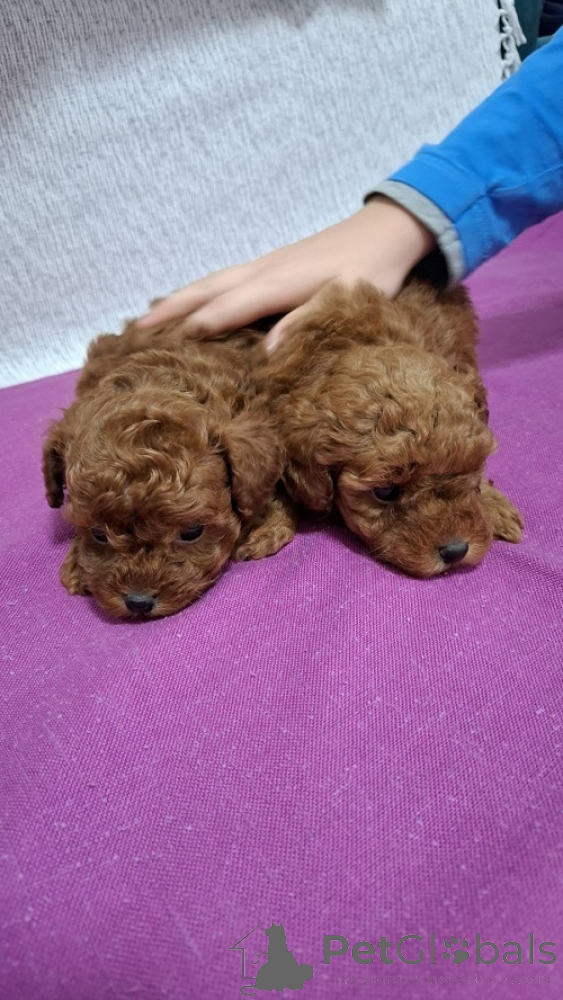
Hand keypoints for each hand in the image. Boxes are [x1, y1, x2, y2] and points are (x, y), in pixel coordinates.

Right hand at [136, 196, 435, 350]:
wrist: (386, 230)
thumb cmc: (371, 270)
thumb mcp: (345, 302)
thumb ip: (304, 324)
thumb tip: (266, 356)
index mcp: (276, 283)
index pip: (226, 307)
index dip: (197, 327)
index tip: (165, 348)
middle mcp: (262, 270)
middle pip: (205, 290)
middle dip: (170, 310)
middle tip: (134, 332)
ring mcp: (264, 265)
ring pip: (210, 282)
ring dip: (178, 299)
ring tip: (148, 317)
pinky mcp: (271, 265)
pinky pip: (223, 279)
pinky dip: (199, 291)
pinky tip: (194, 300)